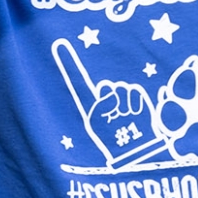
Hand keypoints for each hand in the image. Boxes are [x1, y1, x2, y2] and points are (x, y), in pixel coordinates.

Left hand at [51, 38, 162, 166]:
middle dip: (111, 99)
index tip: (59, 44)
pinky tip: (135, 116)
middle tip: (114, 115)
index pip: (77, 81)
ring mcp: (123, 99)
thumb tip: (109, 89)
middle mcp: (106, 100)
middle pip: (108, 87)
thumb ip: (98, 105)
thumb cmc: (112, 143)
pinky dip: (135, 104)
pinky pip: (135, 92)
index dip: (69, 63)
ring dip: (124, 104)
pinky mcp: (139, 100)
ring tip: (125, 119)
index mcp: (92, 105)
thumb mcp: (96, 124)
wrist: (136, 154)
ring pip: (121, 88)